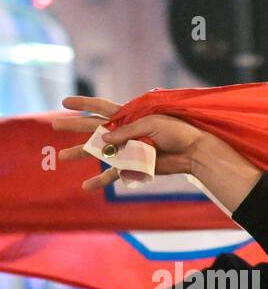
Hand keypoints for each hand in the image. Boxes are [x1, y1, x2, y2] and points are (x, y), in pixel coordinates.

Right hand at [53, 95, 261, 210]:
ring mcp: (129, 149)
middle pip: (94, 128)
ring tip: (61, 158)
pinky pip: (116, 174)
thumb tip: (104, 141)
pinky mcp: (135, 165)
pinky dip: (103, 180)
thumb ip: (127, 130)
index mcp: (129, 116)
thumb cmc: (177, 132)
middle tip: (53, 126)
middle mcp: (125, 132)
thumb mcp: (151, 124)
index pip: (101, 107)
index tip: (65, 102)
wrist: (194, 152)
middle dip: (74, 127)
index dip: (83, 104)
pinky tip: (87, 186)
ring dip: (81, 154)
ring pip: (100, 152)